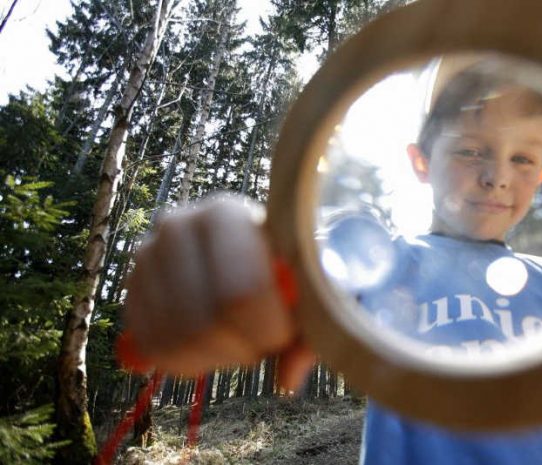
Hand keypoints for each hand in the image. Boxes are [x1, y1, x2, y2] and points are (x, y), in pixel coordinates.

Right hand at [123, 194, 314, 390]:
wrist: (244, 245)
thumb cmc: (284, 263)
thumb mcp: (308, 285)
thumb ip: (312, 326)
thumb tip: (287, 379)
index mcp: (224, 214)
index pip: (241, 294)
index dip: (268, 330)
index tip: (286, 333)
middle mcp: (176, 228)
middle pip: (207, 322)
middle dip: (244, 348)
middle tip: (263, 342)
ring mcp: (146, 258)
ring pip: (178, 341)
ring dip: (218, 358)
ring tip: (239, 340)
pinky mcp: (131, 291)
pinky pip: (152, 348)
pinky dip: (186, 364)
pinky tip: (211, 349)